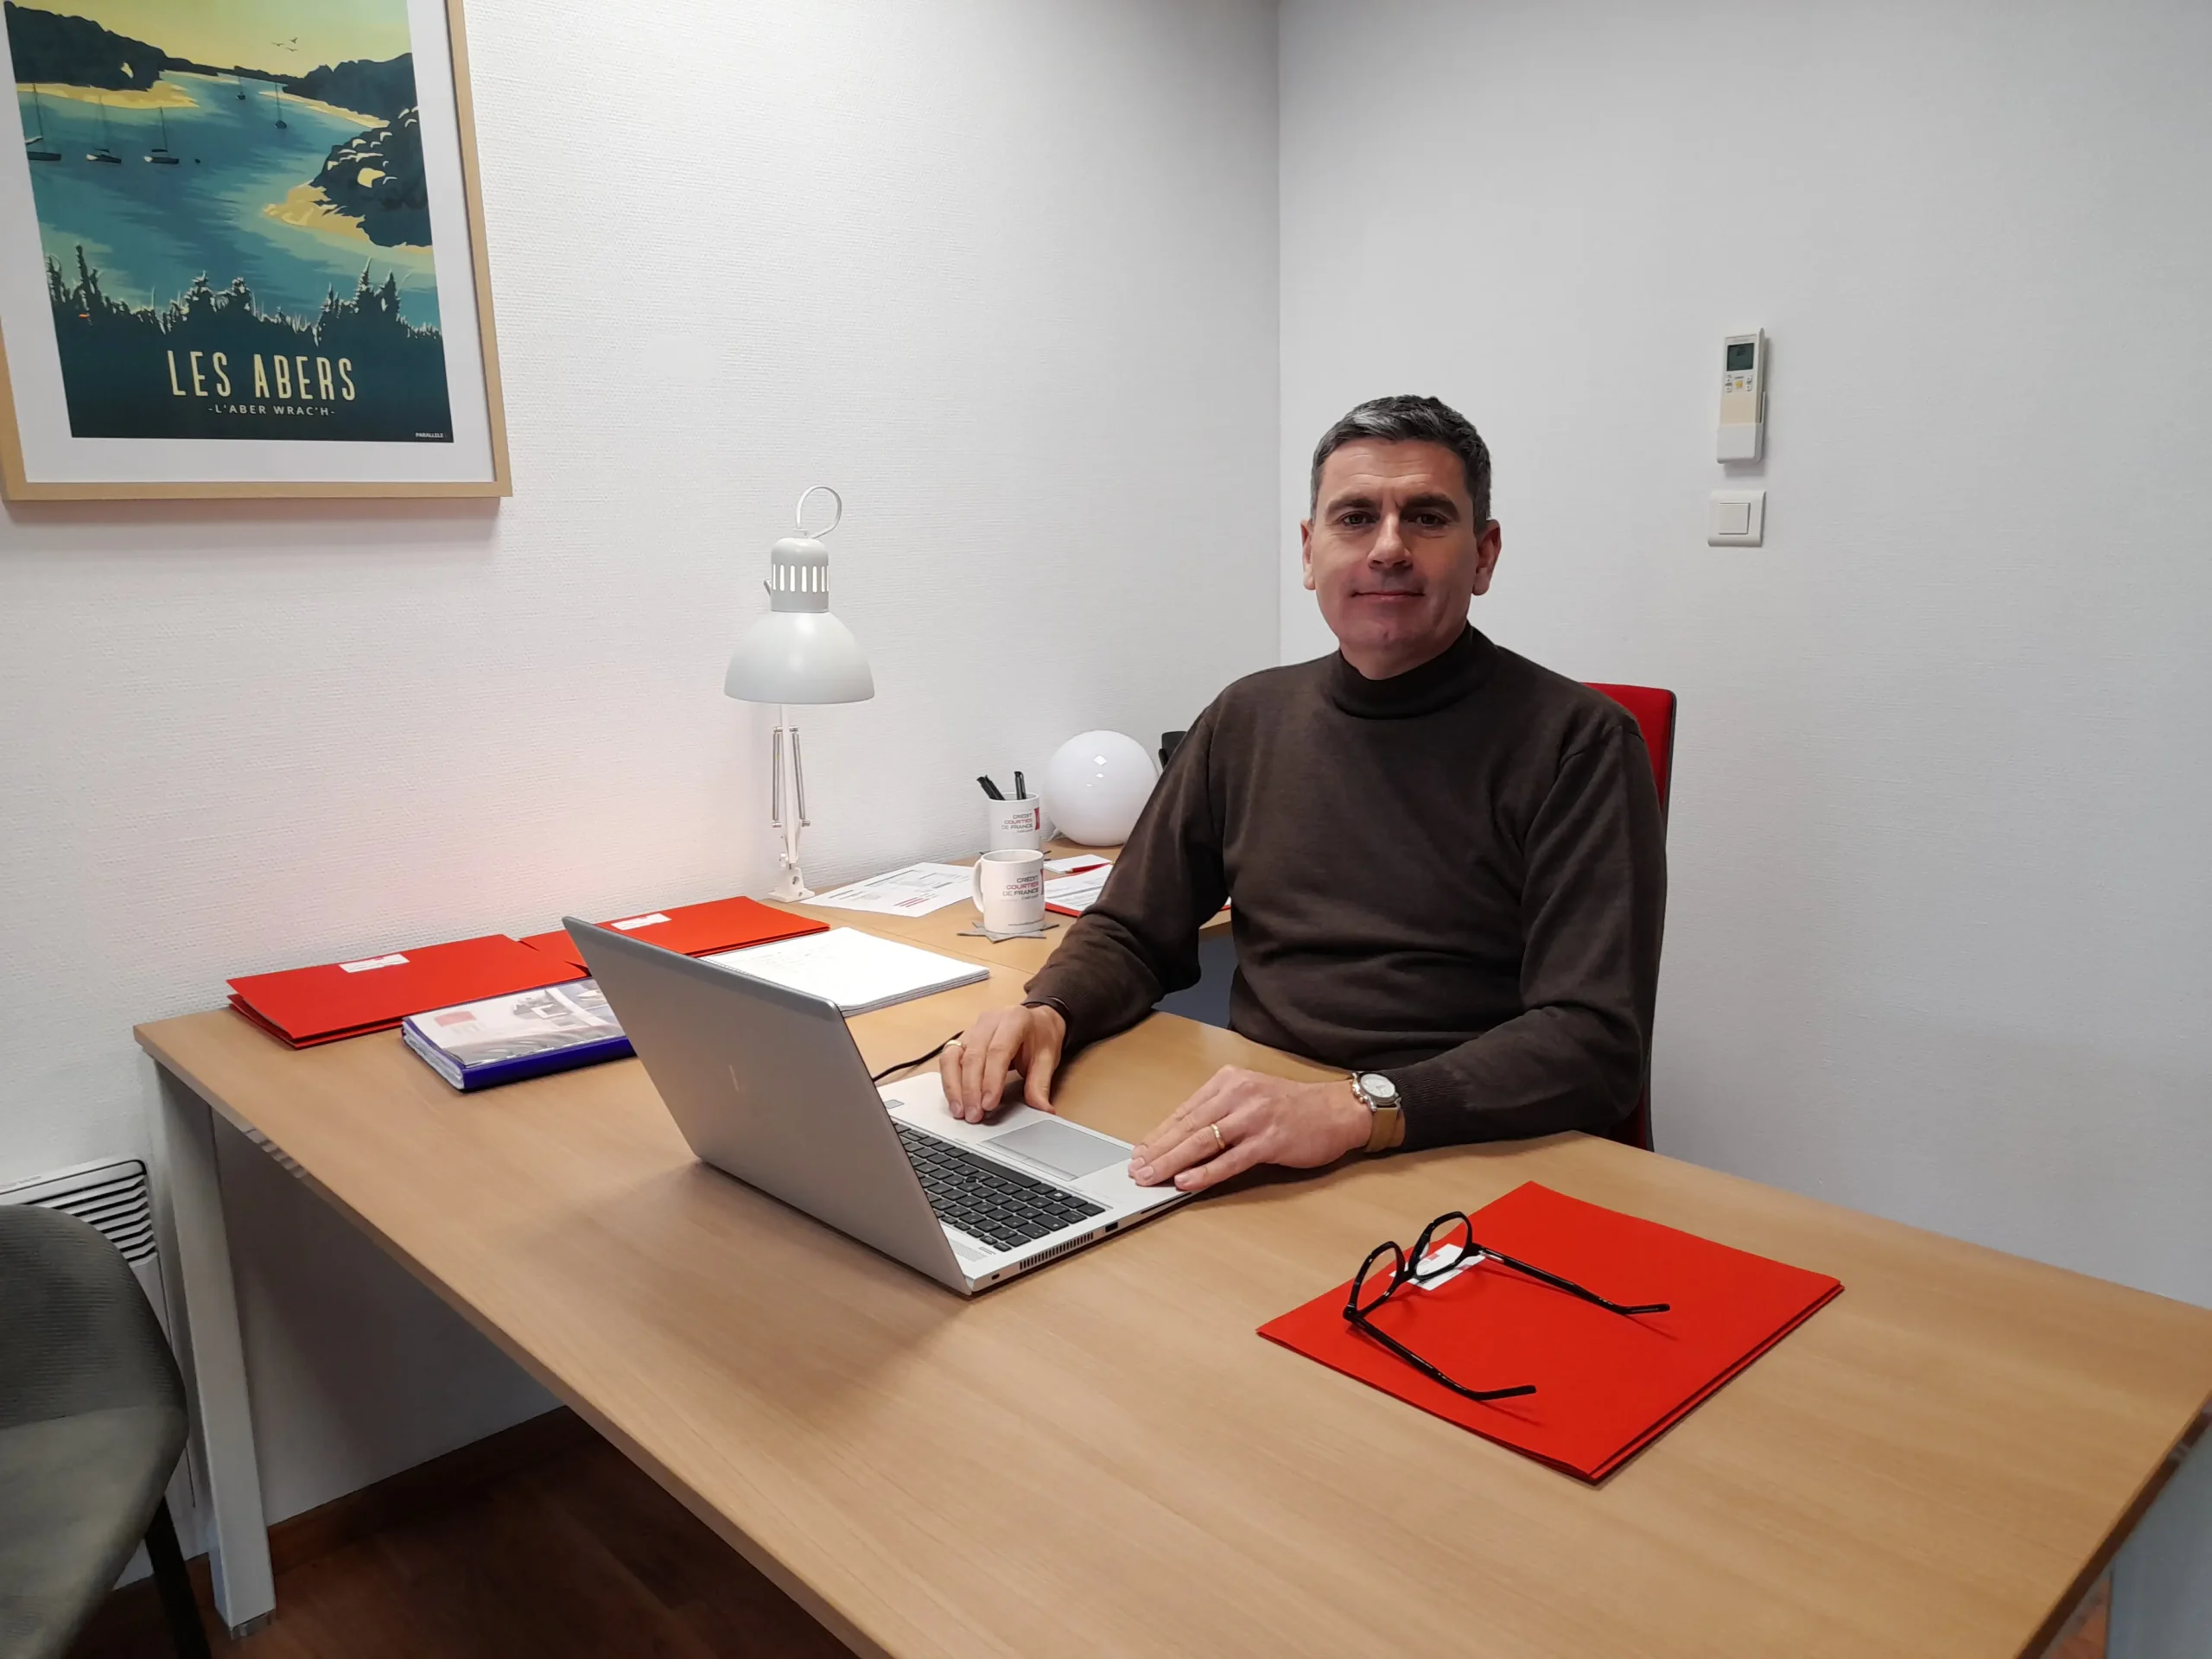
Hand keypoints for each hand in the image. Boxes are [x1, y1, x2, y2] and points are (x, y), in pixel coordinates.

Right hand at [939, 1003, 1066, 1122]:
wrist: (1036, 1021)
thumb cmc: (1040, 1037)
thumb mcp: (1047, 1059)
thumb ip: (1040, 1085)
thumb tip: (1042, 1109)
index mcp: (1014, 1020)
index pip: (997, 1051)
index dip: (991, 1080)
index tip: (989, 1104)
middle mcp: (989, 1021)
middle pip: (972, 1056)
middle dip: (971, 1089)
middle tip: (974, 1115)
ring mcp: (972, 1029)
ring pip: (953, 1056)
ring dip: (954, 1087)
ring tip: (960, 1111)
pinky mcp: (962, 1040)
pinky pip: (948, 1059)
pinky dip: (949, 1081)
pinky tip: (955, 1100)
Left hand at [1128, 1068, 1367, 1192]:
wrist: (1338, 1110)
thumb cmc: (1294, 1107)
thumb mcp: (1251, 1097)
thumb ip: (1220, 1113)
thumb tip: (1183, 1141)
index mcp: (1229, 1082)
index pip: (1185, 1111)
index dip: (1159, 1134)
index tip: (1140, 1152)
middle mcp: (1238, 1095)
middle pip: (1188, 1126)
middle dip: (1158, 1150)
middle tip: (1136, 1169)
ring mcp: (1254, 1117)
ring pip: (1203, 1142)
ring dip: (1172, 1162)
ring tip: (1152, 1176)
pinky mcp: (1269, 1140)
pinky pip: (1230, 1160)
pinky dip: (1205, 1172)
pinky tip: (1186, 1182)